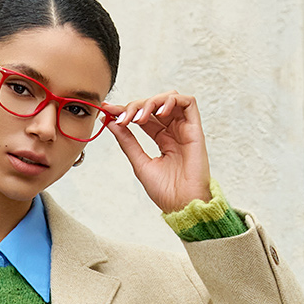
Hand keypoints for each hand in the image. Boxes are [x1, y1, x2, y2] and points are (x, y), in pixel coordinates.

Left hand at [103, 92, 211, 213]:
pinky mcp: (195, 129)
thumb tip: (110, 121)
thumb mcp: (140, 163)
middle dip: (135, 106)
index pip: (143, 116)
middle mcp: (174, 131)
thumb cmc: (165, 191)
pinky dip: (172, 100)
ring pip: (170, 98)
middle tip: (122, 118)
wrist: (182, 205)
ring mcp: (185, 129)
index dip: (125, 110)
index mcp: (162, 139)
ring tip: (139, 118)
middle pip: (154, 104)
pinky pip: (189, 102)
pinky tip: (159, 112)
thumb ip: (127, 141)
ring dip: (151, 102)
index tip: (107, 110)